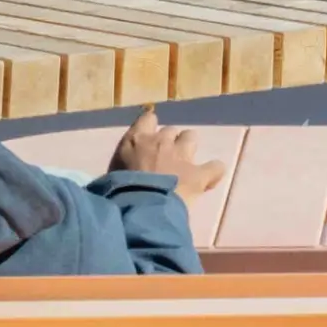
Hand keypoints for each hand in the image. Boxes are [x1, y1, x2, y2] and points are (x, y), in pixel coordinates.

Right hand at [110, 107, 225, 199]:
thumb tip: (116, 176)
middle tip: (163, 161)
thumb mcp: (111, 175)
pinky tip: (209, 180)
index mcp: (137, 139)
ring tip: (184, 165)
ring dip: (188, 149)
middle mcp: (161, 141)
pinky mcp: (198, 174)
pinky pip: (215, 167)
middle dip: (169, 142)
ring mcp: (182, 156)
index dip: (150, 127)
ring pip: (191, 137)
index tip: (149, 139)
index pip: (147, 119)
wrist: (140, 207)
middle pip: (171, 130)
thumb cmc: (118, 192)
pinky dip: (213, 172)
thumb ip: (119, 167)